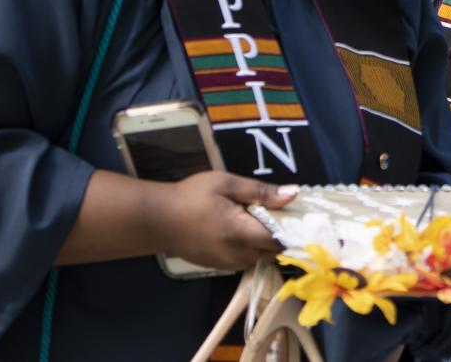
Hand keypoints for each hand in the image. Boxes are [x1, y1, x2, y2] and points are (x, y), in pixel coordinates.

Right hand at [154, 171, 295, 270]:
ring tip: (257, 219)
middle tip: (276, 213)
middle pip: (273, 251)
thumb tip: (292, 194)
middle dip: (280, 235)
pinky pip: (246, 260)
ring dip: (265, 242)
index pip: (279, 240)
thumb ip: (261, 192)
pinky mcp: (219, 266)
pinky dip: (251, 248)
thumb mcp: (226, 184)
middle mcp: (237, 255)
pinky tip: (242, 229)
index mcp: (240, 233)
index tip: (294, 213)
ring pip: (260, 257)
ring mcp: (227, 264)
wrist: (156, 220)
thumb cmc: (191, 196)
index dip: (291, 228)